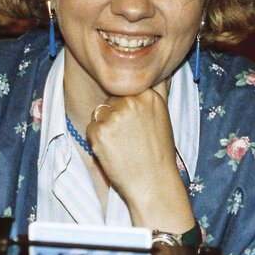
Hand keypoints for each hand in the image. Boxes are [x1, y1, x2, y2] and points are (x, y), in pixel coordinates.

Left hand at [86, 81, 194, 231]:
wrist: (154, 184)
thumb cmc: (159, 152)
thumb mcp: (163, 115)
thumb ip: (157, 89)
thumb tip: (158, 70)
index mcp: (148, 94)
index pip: (126, 90)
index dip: (128, 108)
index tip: (137, 125)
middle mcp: (131, 100)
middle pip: (111, 100)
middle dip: (116, 116)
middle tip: (131, 139)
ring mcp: (114, 115)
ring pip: (99, 112)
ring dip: (105, 127)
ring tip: (123, 145)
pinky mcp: (99, 130)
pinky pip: (91, 128)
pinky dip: (97, 140)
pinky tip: (113, 152)